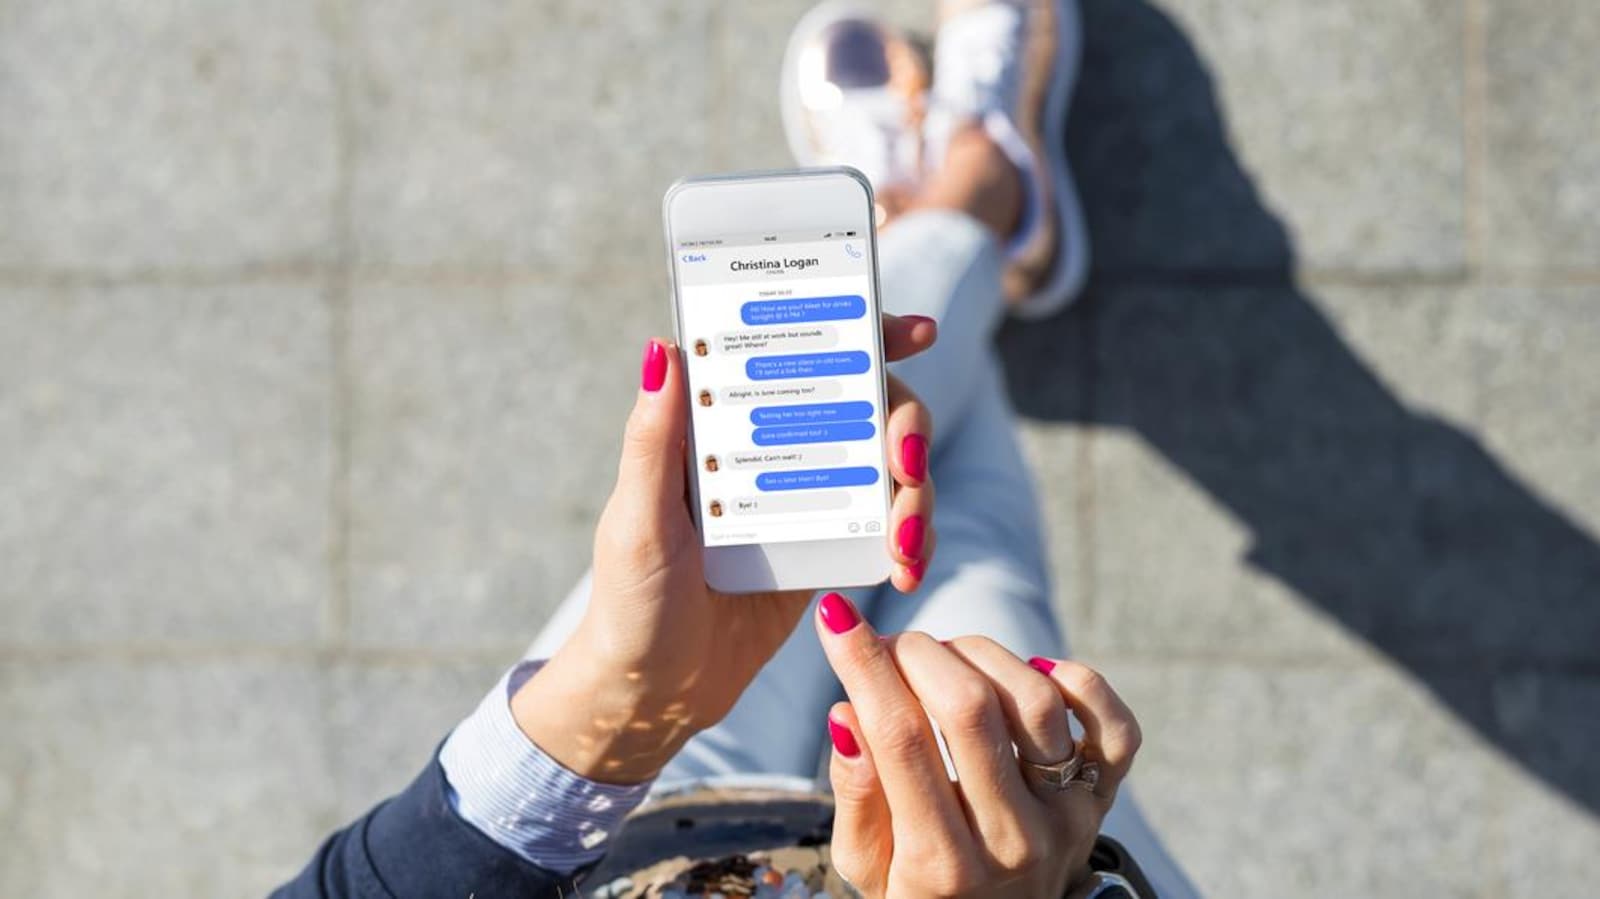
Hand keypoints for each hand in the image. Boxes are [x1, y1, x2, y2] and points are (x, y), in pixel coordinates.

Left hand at [513, 315, 938, 783]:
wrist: (653, 693)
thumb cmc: (629, 603)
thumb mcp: (638, 522)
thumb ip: (653, 441)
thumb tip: (664, 348)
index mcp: (722, 424)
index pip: (798, 356)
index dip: (863, 333)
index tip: (917, 332)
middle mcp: (771, 448)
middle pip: (866, 404)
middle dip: (907, 426)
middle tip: (907, 466)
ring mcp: (806, 498)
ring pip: (889, 465)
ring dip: (917, 493)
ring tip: (907, 544)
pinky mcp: (828, 548)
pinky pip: (888, 526)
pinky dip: (910, 539)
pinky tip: (907, 568)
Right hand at [815, 593, 1141, 897]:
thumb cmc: (921, 893)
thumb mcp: (866, 865)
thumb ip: (856, 793)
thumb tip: (846, 713)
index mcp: (939, 863)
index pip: (900, 737)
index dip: (863, 665)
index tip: (837, 617)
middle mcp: (1012, 840)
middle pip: (969, 708)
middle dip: (917, 652)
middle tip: (892, 647)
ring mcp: (1066, 819)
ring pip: (1035, 701)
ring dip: (981, 656)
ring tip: (947, 661)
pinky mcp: (1101, 802)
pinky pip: (1115, 727)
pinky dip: (1078, 681)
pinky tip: (1032, 671)